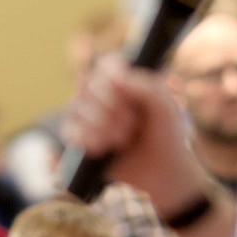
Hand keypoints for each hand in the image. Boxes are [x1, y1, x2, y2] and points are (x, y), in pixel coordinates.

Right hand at [64, 53, 207, 213]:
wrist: (161, 171)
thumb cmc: (167, 135)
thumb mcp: (166, 107)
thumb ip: (147, 86)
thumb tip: (117, 77)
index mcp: (126, 80)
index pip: (106, 65)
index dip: (111, 77)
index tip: (127, 95)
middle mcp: (104, 94)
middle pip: (86, 84)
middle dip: (109, 108)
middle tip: (133, 126)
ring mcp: (89, 115)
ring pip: (74, 107)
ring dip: (100, 126)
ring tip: (122, 141)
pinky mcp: (81, 137)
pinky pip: (69, 131)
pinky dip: (86, 140)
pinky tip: (103, 149)